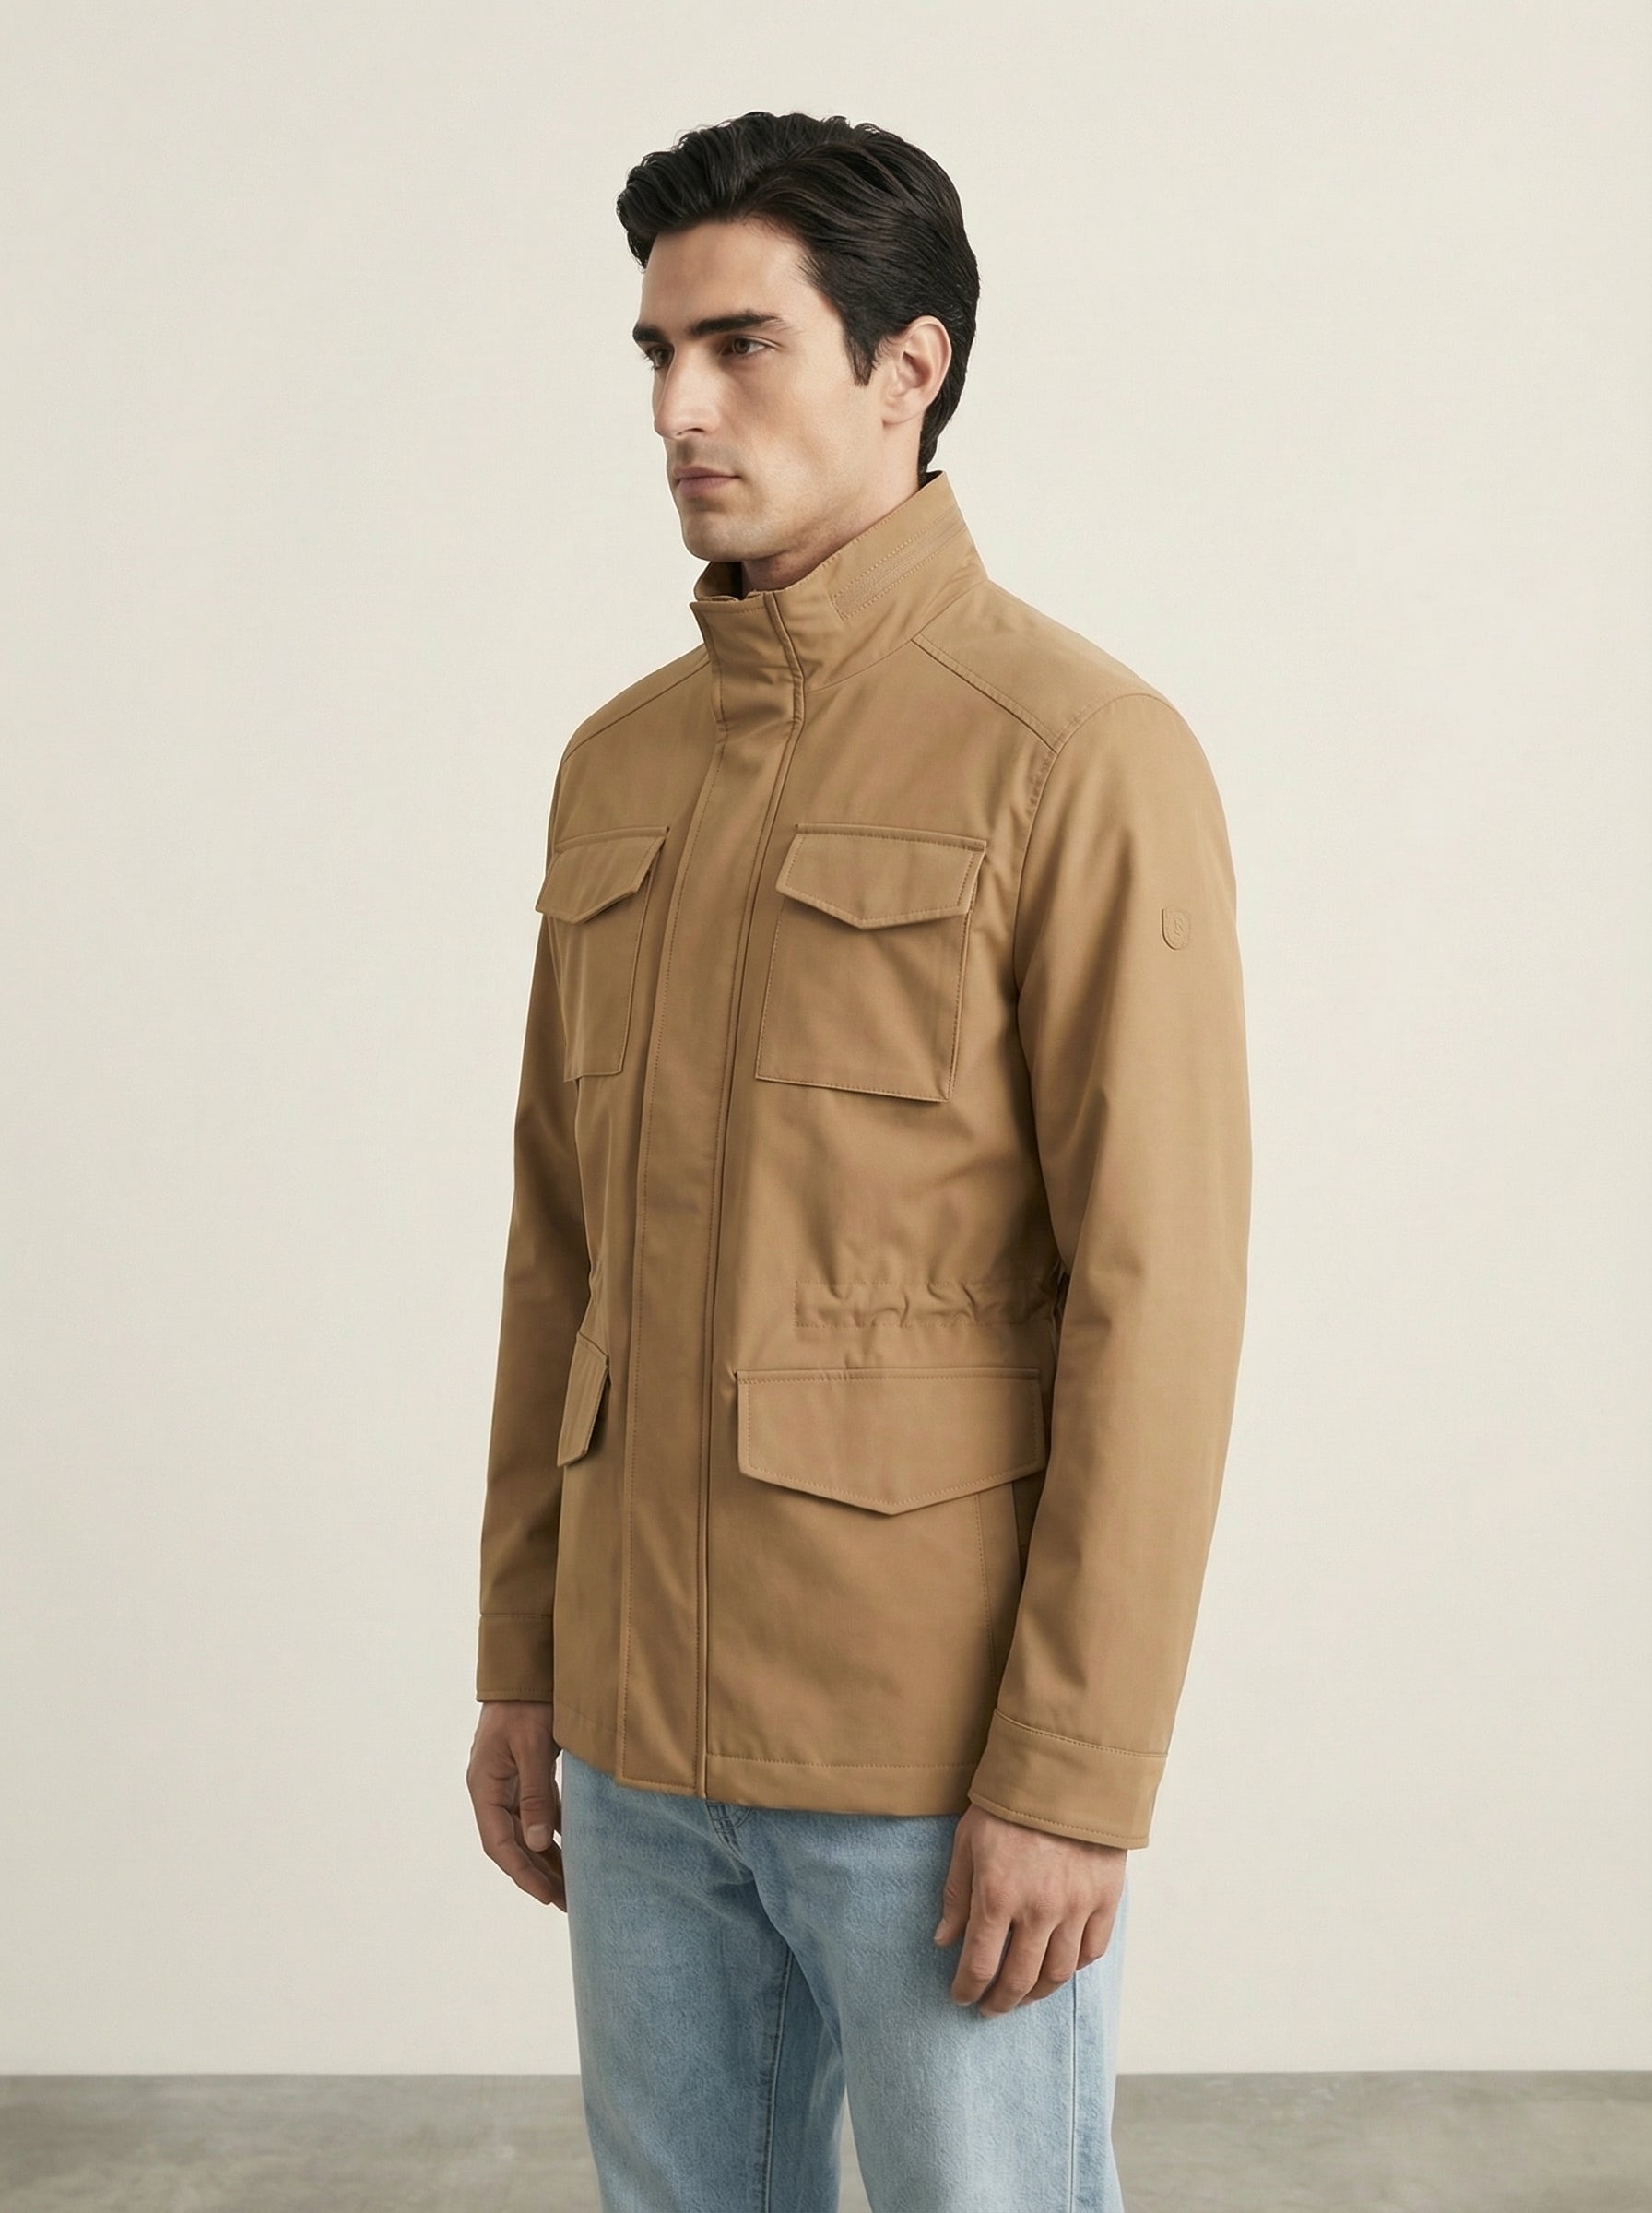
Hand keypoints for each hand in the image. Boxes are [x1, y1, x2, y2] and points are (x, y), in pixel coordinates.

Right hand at [467, 1700, 564, 1908]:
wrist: (527, 1664)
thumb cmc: (527, 1703)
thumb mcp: (533, 1747)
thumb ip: (536, 1794)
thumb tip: (538, 1843)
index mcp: (484, 1785)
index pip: (499, 1842)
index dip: (522, 1873)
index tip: (546, 1897)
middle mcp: (492, 1789)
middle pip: (513, 1843)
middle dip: (538, 1874)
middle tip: (567, 1903)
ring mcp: (509, 1781)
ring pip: (527, 1831)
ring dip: (547, 1857)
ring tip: (574, 1886)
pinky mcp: (527, 1773)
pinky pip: (540, 1812)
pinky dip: (556, 1832)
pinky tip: (577, 1849)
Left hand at [932, 1803, 1124, 2013]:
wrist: (1065, 1773)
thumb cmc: (1009, 1804)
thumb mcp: (968, 1841)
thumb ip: (956, 1894)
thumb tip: (944, 1941)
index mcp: (997, 1895)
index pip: (980, 1964)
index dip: (968, 1988)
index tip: (961, 1997)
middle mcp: (1038, 1910)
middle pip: (1019, 1978)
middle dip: (1001, 2000)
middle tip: (991, 2008)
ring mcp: (1076, 1907)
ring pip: (1058, 1973)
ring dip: (1037, 1993)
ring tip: (1023, 1996)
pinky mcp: (1105, 1898)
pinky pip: (1092, 1950)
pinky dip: (1074, 1967)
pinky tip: (1059, 1969)